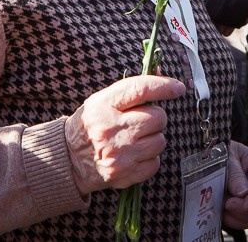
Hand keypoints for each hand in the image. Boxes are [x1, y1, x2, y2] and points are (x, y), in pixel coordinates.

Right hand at [64, 75, 185, 194]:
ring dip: (153, 138)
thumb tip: (161, 73)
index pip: (141, 89)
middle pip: (157, 117)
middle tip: (141, 121)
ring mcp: (119, 154)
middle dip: (155, 117)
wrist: (69, 159)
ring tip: (136, 139)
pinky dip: (149, 158)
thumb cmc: (91, 125)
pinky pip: (155, 162)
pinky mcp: (125, 174)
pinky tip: (134, 154)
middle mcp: (111, 129)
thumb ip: (132, 89)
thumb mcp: (103, 100)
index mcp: (104, 105)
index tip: (178, 88)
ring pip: (160, 140)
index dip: (164, 86)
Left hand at [222, 140, 247, 228]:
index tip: (246, 204)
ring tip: (223, 204)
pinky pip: (247, 221)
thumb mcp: (225, 156)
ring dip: (239, 216)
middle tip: (228, 204)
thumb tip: (242, 193)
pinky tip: (223, 211)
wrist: (209, 158)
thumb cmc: (220, 152)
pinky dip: (234, 220)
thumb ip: (234, 173)